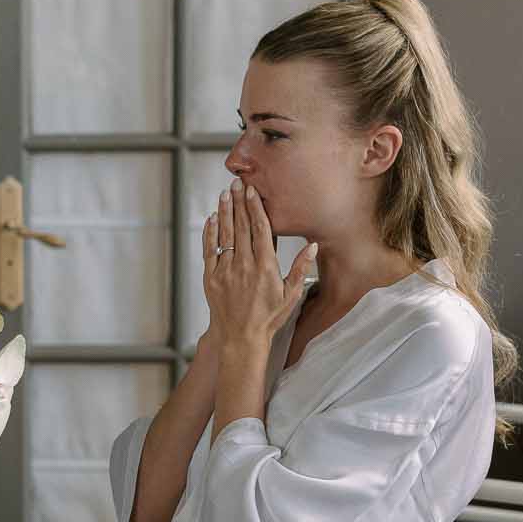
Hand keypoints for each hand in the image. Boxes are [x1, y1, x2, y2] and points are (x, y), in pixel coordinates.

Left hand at [203, 183, 316, 346]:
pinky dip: (210, 233)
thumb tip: (312, 246)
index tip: (252, 191)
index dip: (255, 208)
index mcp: (265, 267)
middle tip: (237, 183)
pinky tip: (212, 219)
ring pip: (224, 235)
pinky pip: (209, 250)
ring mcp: (225, 271)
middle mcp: (244, 265)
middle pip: (240, 226)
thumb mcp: (291, 295)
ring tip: (224, 194)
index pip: (260, 229)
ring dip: (224, 212)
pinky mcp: (211, 278)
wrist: (241, 338)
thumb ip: (300, 268)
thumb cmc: (269, 318)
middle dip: (238, 202)